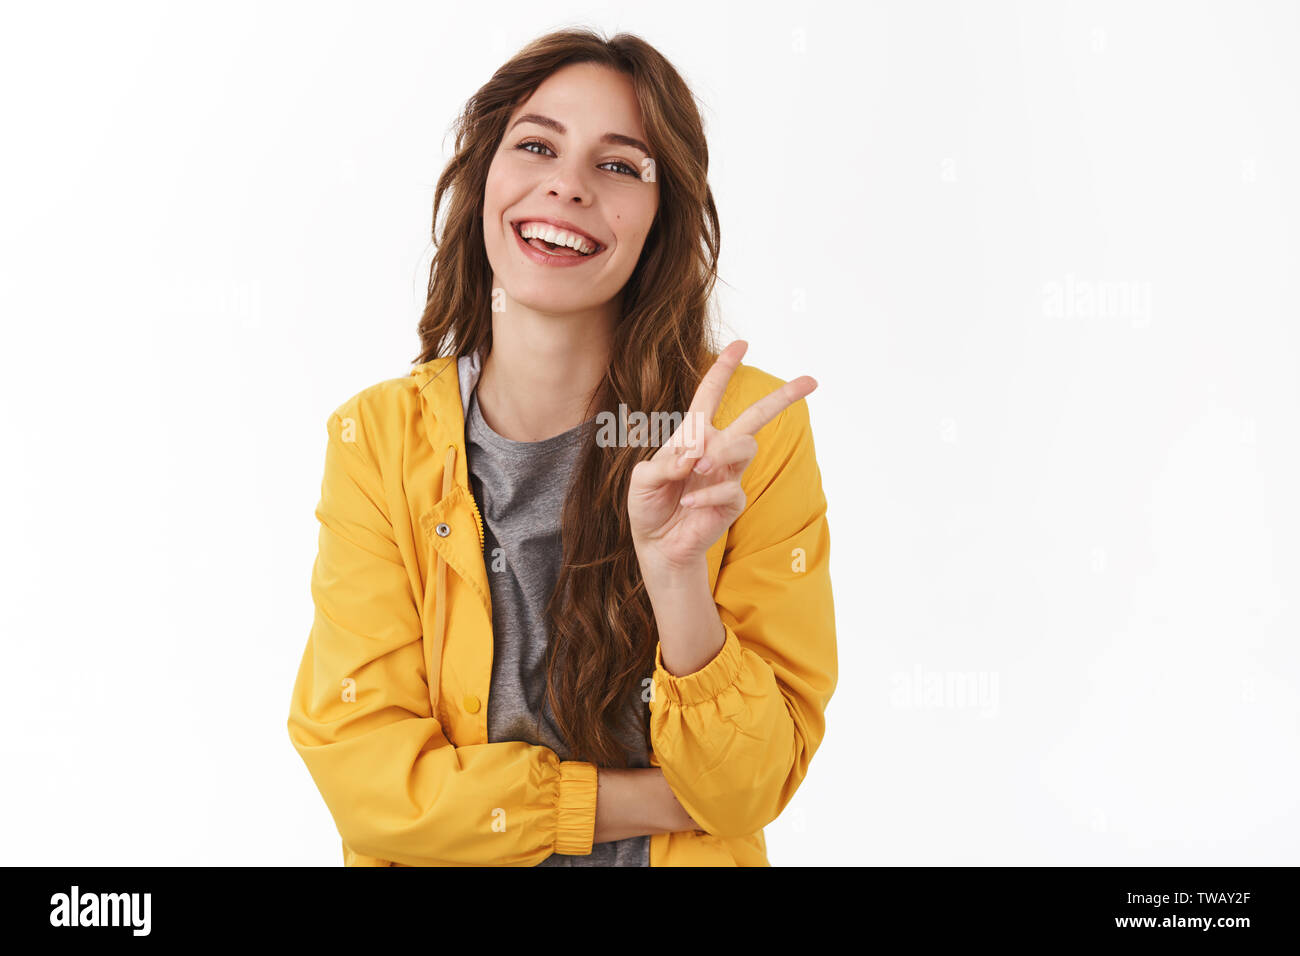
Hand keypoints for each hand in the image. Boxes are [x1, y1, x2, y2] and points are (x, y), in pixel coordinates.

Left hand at [628, 340, 817, 579]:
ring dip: (722, 451)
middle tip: (811, 381)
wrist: (657, 545)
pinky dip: (707, 495)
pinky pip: (731, 489)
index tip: (742, 344)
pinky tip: (689, 504)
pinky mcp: (733, 502)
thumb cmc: (649, 505)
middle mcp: (716, 450)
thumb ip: (666, 463)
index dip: (724, 369)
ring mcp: (728, 475)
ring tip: (697, 468)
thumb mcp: (643, 478)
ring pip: (747, 446)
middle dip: (782, 398)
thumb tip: (695, 456)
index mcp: (693, 436)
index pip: (710, 396)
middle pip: (755, 418)